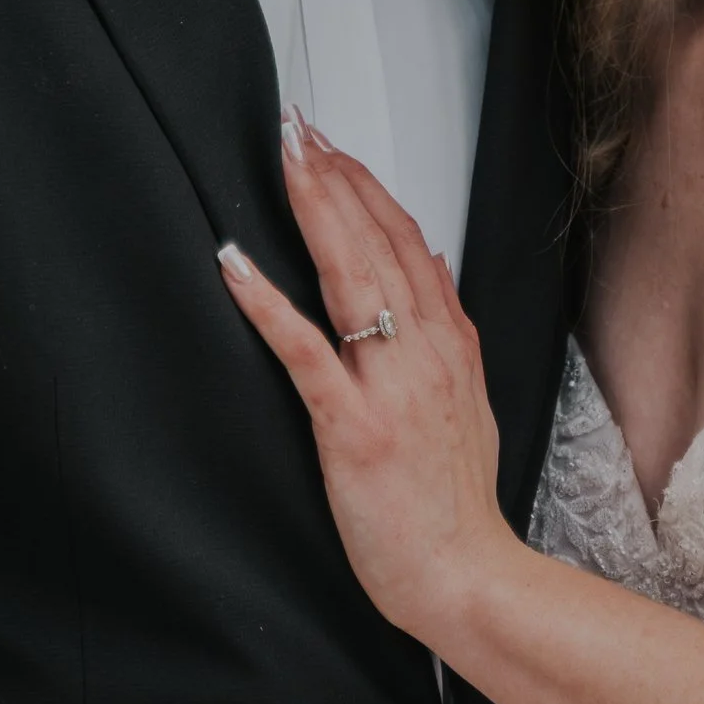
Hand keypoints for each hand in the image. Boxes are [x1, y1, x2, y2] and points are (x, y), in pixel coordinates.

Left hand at [219, 119, 520, 645]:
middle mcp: (425, 352)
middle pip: (379, 241)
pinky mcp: (355, 428)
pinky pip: (307, 352)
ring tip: (284, 161)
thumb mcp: (467, 401)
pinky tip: (236, 265)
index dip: (367, 185)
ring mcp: (393, 387)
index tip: (331, 145)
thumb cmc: (454, 504)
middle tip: (298, 126)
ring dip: (315, 211)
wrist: (467, 577)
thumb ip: (446, 336)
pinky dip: (269, 304)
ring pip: (351, 277)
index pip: (408, 240)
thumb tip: (433, 272)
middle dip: (336, 177)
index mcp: (448, 344)